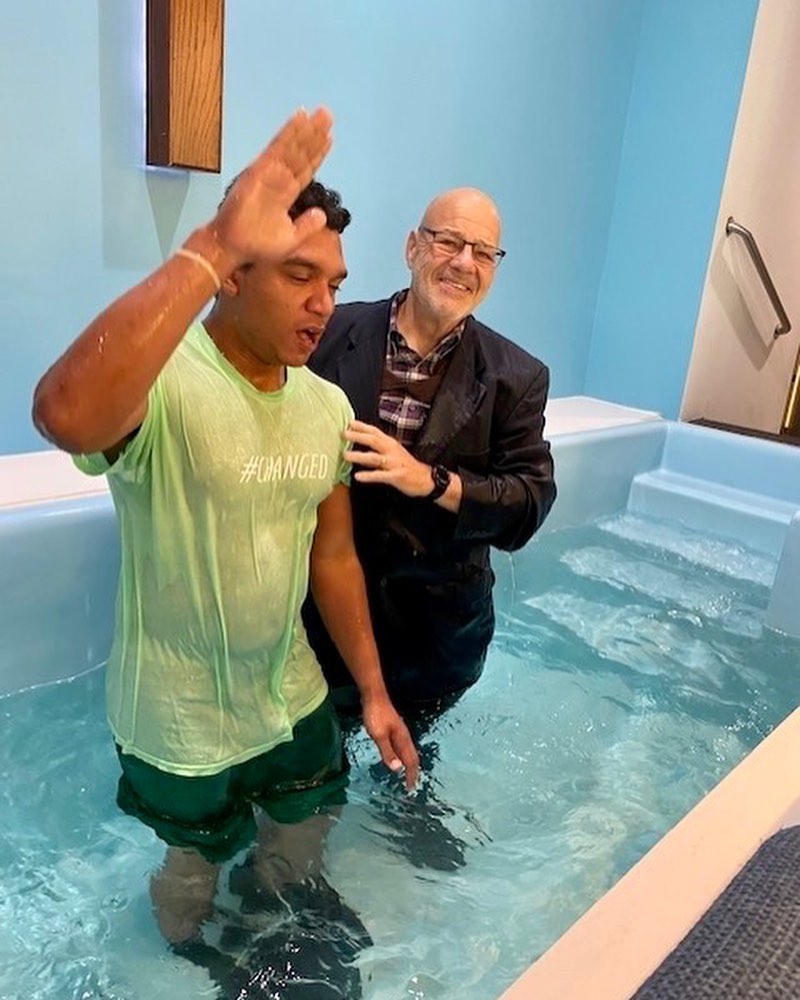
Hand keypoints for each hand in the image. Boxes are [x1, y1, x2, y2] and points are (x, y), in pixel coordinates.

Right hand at [212, 107, 333, 268]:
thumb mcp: (291, 240)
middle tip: (328, 115)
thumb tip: (322, 215)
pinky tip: (300, 119)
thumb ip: (307, 226)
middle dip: (314, 135)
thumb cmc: (256, 246)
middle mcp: (278, 180)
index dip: (316, 154)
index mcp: (285, 194)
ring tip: (321, 114)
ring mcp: (269, 173)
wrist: (233, 248)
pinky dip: (289, 133)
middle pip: (300, 153)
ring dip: (306, 130)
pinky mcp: (260, 171)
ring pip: (292, 147)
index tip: (329, 138)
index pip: (305, 169)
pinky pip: (278, 148)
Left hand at [344, 420, 433, 496]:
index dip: (362, 426)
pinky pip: (380, 476)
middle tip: (344, 434)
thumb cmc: (407, 466)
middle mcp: (392, 451)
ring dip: (359, 456)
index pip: (375, 431)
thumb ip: (378, 447)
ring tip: (346, 455)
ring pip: (375, 458)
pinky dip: (369, 476)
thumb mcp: (394, 452)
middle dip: (358, 436)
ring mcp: (394, 463)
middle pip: (374, 440)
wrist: (425, 479)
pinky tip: (358, 477)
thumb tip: (360, 442)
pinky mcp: (396, 476)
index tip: (349, 423)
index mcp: (391, 444)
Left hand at [361, 695, 419, 790]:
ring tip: (406, 775)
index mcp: (403, 739)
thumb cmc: (376, 714)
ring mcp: (399, 732)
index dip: (411, 775)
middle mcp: (404, 736)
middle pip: (412, 757)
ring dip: (408, 764)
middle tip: (411, 785)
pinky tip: (396, 757)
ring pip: (408, 752)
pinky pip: (401, 747)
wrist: (374, 696)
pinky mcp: (393, 729)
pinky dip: (402, 756)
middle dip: (413, 772)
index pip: (411, 761)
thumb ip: (388, 752)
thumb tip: (398, 769)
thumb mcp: (379, 735)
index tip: (410, 788)